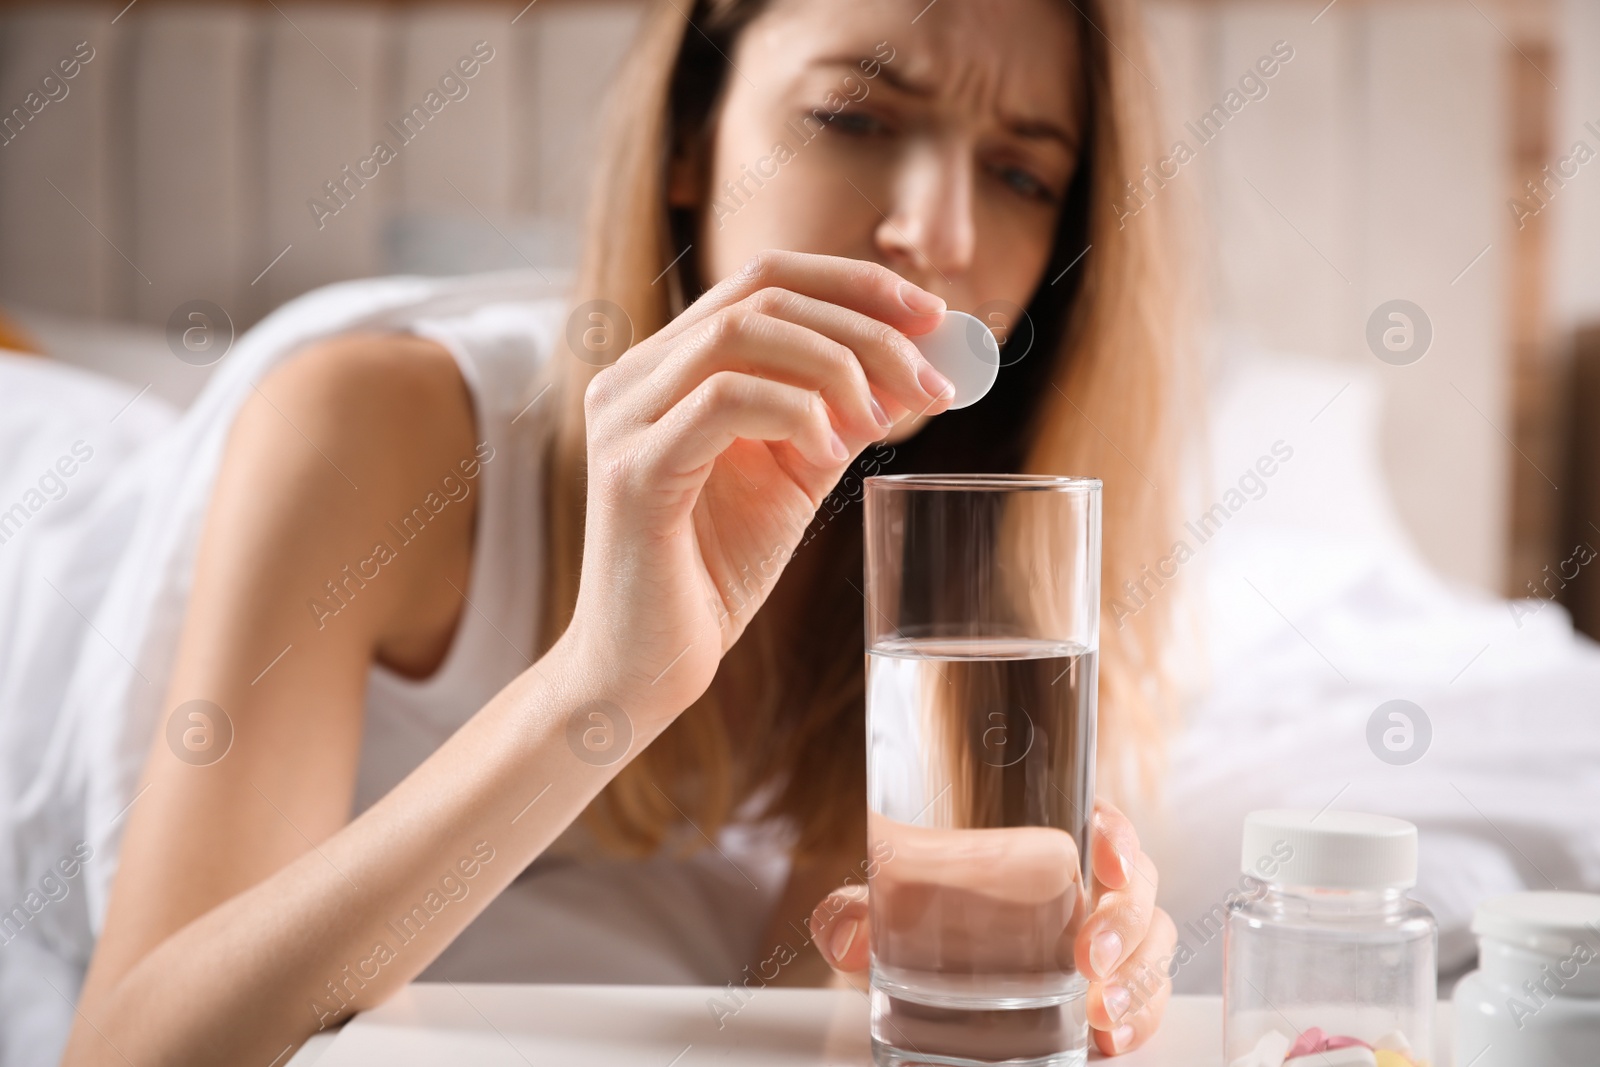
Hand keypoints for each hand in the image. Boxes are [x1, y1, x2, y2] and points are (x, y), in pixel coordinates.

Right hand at [562, 251, 953, 722]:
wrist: (647, 666)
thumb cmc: (712, 573)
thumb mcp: (791, 475)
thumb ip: (836, 415)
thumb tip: (913, 366)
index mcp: (668, 367)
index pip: (764, 281)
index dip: (853, 284)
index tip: (933, 314)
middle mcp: (634, 377)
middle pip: (762, 295)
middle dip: (866, 326)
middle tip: (933, 377)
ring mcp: (624, 418)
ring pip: (742, 332)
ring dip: (837, 365)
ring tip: (880, 422)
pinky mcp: (632, 470)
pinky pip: (724, 399)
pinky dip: (795, 412)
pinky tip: (831, 454)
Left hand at [807, 800, 1175, 1055]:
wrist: (933, 982)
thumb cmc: (926, 925)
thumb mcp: (887, 914)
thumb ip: (854, 914)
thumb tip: (840, 931)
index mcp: (1047, 847)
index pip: (1101, 822)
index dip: (1117, 834)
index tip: (1105, 859)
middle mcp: (1088, 888)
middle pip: (1138, 887)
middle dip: (1125, 922)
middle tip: (1088, 958)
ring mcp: (1109, 940)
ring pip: (1153, 944)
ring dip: (1138, 977)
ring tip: (1101, 1010)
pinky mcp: (1114, 990)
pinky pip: (1149, 998)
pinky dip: (1140, 1017)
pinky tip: (1110, 1035)